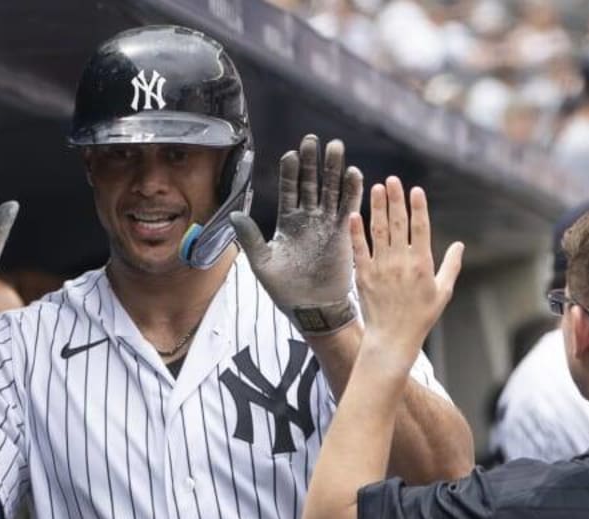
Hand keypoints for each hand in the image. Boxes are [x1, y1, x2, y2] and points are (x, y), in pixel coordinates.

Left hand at [231, 134, 362, 313]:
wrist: (311, 307)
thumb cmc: (285, 289)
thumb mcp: (262, 263)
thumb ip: (251, 238)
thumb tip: (235, 215)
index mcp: (287, 222)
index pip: (289, 190)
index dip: (290, 172)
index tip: (290, 154)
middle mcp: (308, 218)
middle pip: (310, 183)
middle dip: (311, 162)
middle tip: (312, 139)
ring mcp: (327, 224)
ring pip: (331, 190)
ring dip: (333, 169)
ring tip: (335, 147)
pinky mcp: (343, 233)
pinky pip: (349, 207)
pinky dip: (352, 191)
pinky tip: (354, 172)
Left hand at [347, 176, 464, 356]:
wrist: (392, 338)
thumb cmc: (421, 317)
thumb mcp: (443, 292)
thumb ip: (451, 266)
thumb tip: (460, 245)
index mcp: (422, 264)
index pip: (421, 228)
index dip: (418, 207)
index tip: (415, 190)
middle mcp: (401, 262)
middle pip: (398, 223)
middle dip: (396, 199)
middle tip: (392, 179)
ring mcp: (381, 267)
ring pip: (379, 231)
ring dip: (378, 207)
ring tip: (376, 188)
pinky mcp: (364, 275)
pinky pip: (359, 249)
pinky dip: (356, 231)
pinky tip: (355, 214)